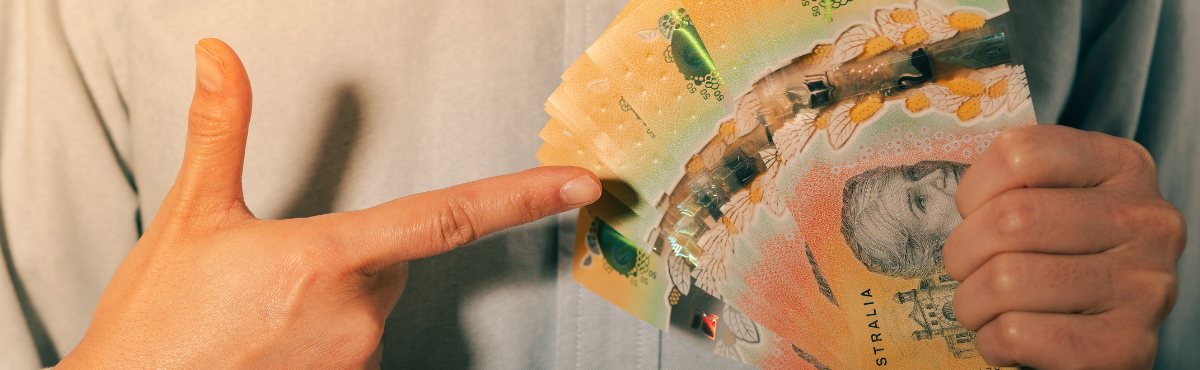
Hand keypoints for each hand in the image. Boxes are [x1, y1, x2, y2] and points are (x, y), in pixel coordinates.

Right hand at [55, 39, 600, 367]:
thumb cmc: (155, 327)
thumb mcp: (190, 218)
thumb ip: (219, 132)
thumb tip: (220, 57)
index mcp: (327, 258)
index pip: (448, 216)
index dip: (522, 196)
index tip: (577, 185)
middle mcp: (356, 316)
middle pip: (393, 267)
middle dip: (355, 260)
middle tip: (277, 278)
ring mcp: (355, 363)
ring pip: (372, 315)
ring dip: (334, 308)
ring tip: (261, 323)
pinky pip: (356, 356)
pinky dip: (326, 345)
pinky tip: (275, 349)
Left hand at [945, 125, 1185, 368]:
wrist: (1102, 337)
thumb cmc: (1061, 257)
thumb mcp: (1054, 200)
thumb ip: (1016, 181)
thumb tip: (947, 183)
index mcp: (1123, 166)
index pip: (1020, 154)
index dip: (973, 189)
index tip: (971, 213)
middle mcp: (1147, 220)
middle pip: (1011, 219)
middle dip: (963, 251)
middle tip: (964, 269)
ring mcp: (1145, 285)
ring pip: (1008, 281)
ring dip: (971, 301)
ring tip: (980, 307)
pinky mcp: (1127, 345)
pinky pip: (1018, 334)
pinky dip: (990, 340)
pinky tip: (1003, 337)